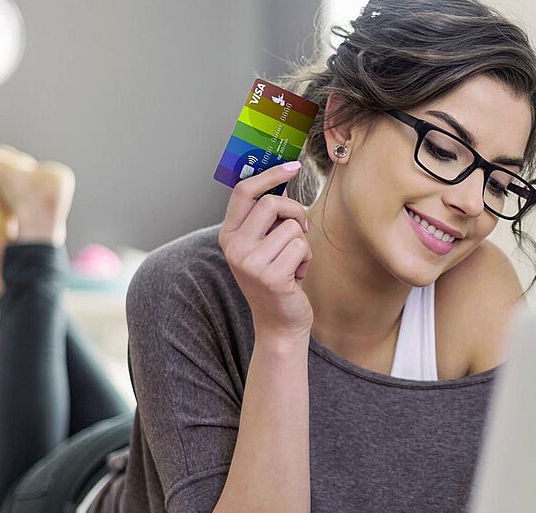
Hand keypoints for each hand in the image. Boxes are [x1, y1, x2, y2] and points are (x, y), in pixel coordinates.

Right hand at [218, 163, 313, 341]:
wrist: (278, 324)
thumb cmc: (276, 280)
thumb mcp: (264, 246)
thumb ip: (267, 219)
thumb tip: (282, 181)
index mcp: (229, 236)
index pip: (244, 192)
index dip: (270, 175)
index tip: (292, 166)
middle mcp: (234, 248)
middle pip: (271, 203)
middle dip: (295, 212)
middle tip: (301, 229)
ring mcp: (250, 263)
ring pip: (292, 227)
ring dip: (302, 243)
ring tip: (294, 263)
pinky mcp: (271, 276)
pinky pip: (301, 246)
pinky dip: (307, 259)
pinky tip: (297, 276)